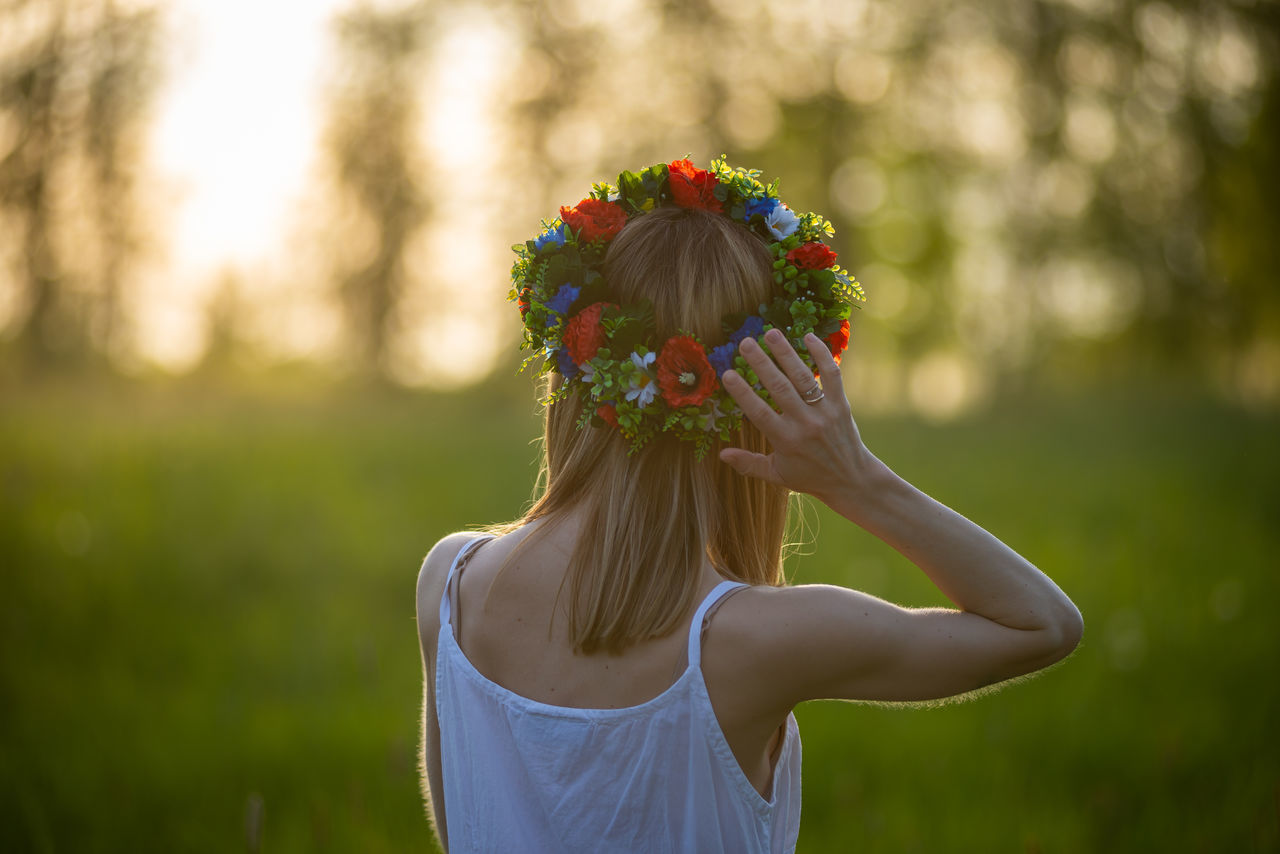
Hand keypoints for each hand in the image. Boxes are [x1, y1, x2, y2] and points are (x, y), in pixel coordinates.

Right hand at [719, 329, 878, 505]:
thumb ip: (749, 464)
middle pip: (780, 388)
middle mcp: (805, 423)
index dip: (743, 393)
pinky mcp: (841, 403)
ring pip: (803, 377)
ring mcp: (825, 411)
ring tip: (771, 333)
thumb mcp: (777, 475)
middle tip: (745, 343)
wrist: (852, 480)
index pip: (759, 412)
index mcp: (786, 440)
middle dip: (761, 364)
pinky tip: (808, 336)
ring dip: (786, 353)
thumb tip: (721, 454)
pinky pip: (832, 374)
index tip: (727, 373)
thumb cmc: (809, 477)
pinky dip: (822, 354)